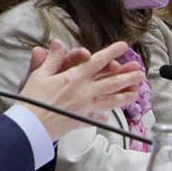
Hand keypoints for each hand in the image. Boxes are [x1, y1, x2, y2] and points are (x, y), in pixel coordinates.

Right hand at [17, 39, 145, 140]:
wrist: (30, 126)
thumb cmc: (31, 100)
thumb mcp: (39, 75)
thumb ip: (52, 59)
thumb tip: (58, 44)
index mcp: (74, 78)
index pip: (97, 61)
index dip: (112, 53)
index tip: (124, 47)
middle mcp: (84, 92)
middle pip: (111, 82)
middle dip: (128, 77)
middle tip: (140, 73)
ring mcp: (85, 107)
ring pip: (110, 100)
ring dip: (124, 96)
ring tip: (136, 93)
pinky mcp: (82, 120)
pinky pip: (97, 117)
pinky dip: (103, 115)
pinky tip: (109, 115)